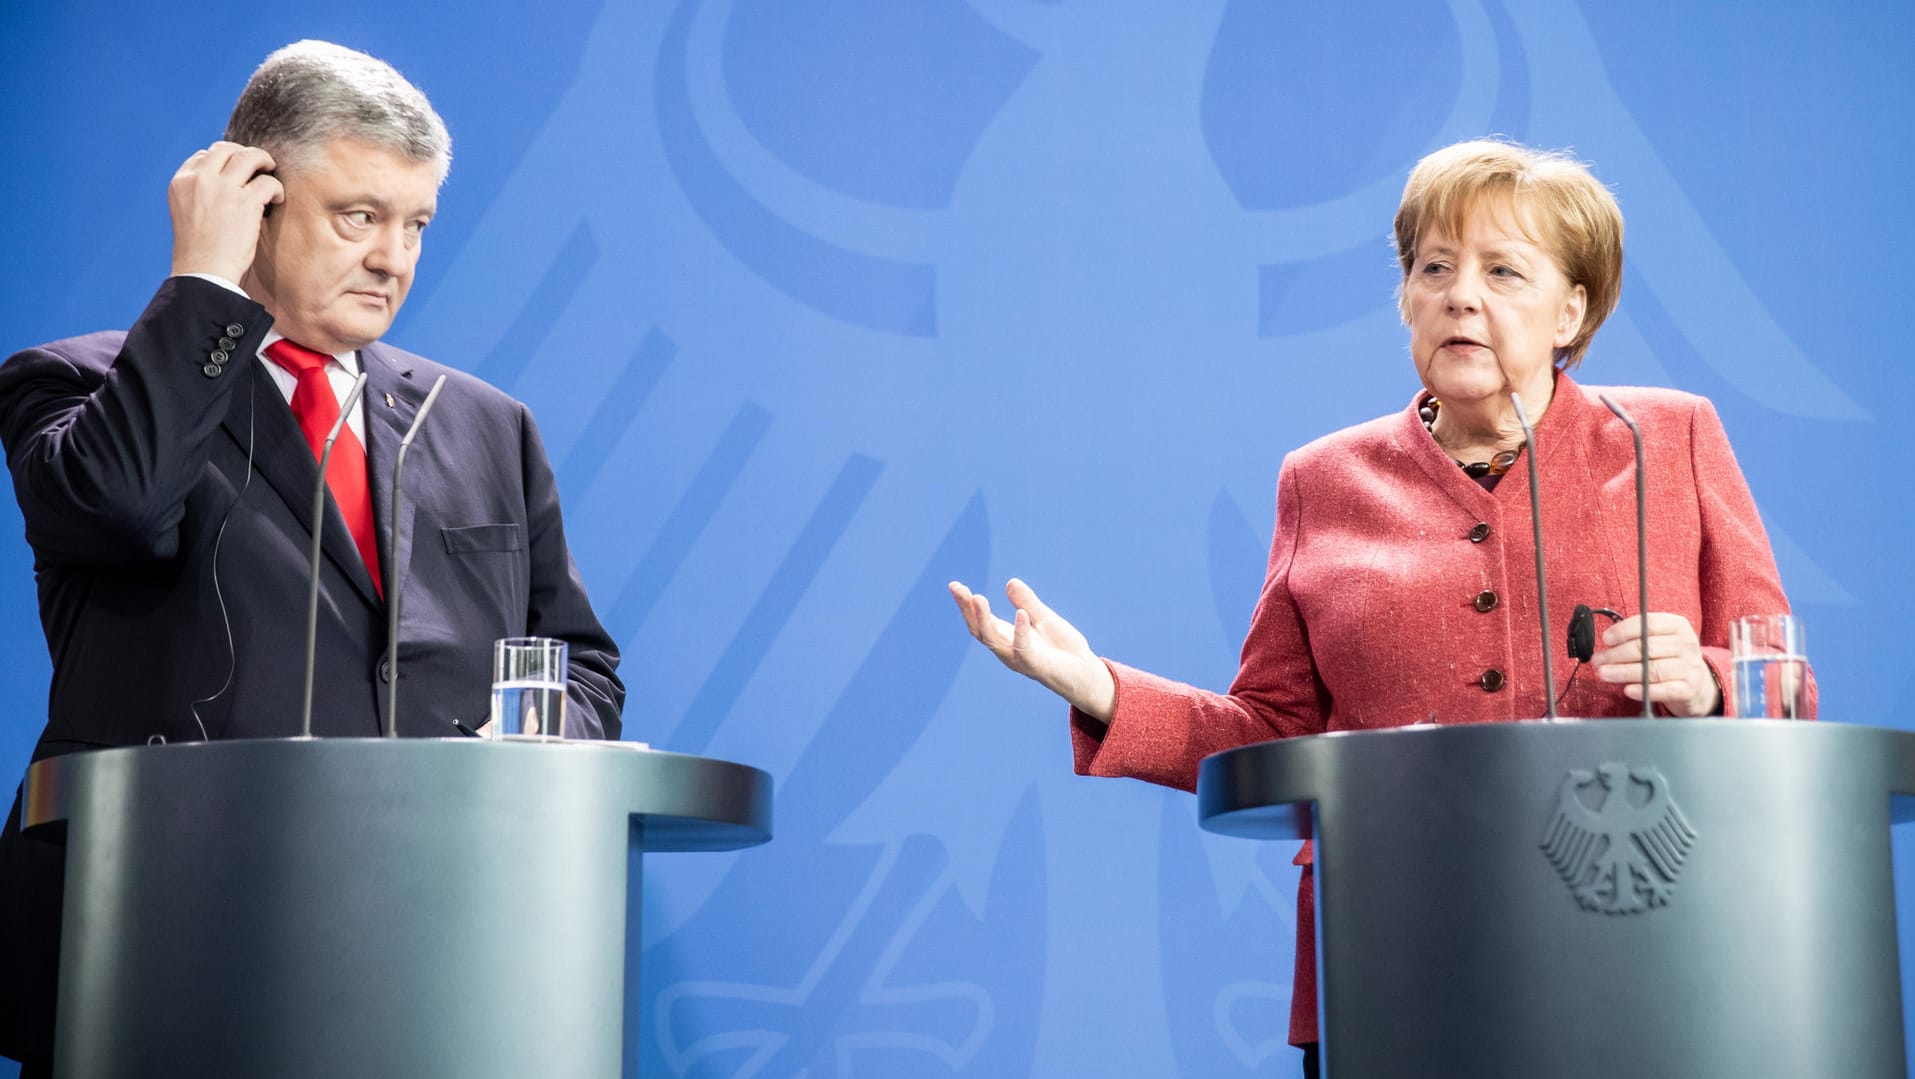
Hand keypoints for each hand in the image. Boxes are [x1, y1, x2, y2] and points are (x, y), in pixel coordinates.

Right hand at [168, 141, 282, 281]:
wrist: (203, 272)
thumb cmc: (200, 250)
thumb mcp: (187, 212)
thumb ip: (200, 192)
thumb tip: (223, 180)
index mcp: (181, 182)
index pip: (204, 156)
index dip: (223, 160)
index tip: (235, 171)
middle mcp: (200, 179)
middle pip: (226, 149)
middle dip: (244, 154)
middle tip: (258, 165)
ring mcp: (222, 188)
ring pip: (249, 157)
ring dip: (264, 161)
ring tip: (271, 172)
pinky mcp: (245, 201)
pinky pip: (267, 182)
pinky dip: (276, 188)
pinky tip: (277, 199)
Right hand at [948, 578, 1115, 722]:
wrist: (1086, 673)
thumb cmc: (1063, 649)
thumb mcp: (1044, 618)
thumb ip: (1027, 602)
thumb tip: (1010, 582)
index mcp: (1007, 638)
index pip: (981, 620)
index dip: (966, 604)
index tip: (955, 585)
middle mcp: (1008, 650)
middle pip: (980, 630)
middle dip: (967, 610)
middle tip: (958, 588)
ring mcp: (1020, 659)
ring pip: (994, 641)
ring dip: (984, 620)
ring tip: (977, 598)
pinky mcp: (1038, 666)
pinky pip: (1024, 649)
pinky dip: (1021, 632)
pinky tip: (1020, 614)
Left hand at [1589, 612, 1719, 715]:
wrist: (1697, 685)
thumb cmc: (1669, 659)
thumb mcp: (1659, 641)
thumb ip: (1637, 638)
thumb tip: (1607, 643)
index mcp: (1678, 626)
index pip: (1649, 623)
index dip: (1625, 630)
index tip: (1606, 639)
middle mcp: (1687, 645)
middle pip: (1647, 648)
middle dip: (1617, 654)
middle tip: (1599, 660)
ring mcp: (1691, 667)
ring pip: (1653, 669)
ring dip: (1624, 672)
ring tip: (1604, 674)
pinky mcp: (1689, 689)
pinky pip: (1664, 690)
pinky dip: (1644, 690)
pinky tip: (1628, 690)